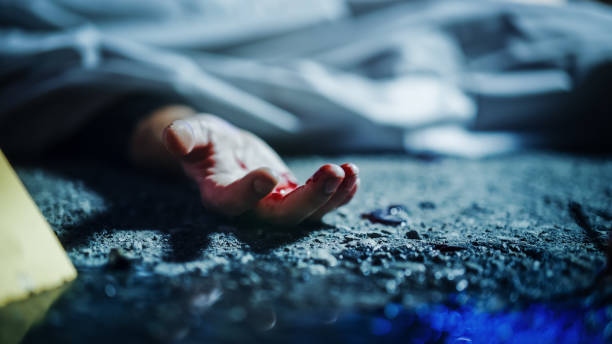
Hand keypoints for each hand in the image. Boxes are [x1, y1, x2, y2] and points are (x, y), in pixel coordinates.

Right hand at [162, 114, 358, 223]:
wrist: (224, 151)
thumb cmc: (206, 142)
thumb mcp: (195, 133)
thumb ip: (185, 136)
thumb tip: (173, 136)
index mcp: (219, 194)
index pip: (233, 201)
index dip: (250, 193)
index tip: (269, 175)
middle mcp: (251, 209)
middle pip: (281, 217)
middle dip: (310, 199)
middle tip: (332, 173)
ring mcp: (276, 206)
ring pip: (307, 214)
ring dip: (332, 196)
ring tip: (350, 171)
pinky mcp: (294, 199)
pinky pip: (321, 204)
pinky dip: (340, 194)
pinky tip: (354, 175)